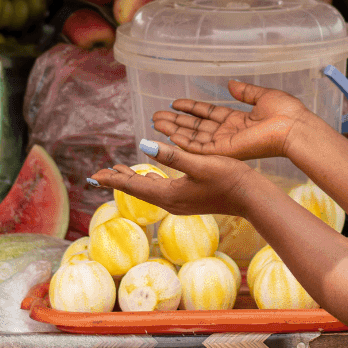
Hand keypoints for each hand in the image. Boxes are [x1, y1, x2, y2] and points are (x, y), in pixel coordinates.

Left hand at [88, 139, 260, 216]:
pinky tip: (150, 176)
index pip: (134, 185)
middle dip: (118, 180)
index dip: (114, 178)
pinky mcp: (189, 199)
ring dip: (133, 180)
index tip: (95, 174)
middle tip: (99, 174)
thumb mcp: (200, 163)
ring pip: (149, 190)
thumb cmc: (228, 178)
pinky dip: (149, 181)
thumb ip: (172, 155)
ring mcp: (180, 202)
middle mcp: (171, 202)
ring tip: (118, 172)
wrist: (251, 198)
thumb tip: (144, 145)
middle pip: (138, 189)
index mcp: (170, 194)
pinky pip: (161, 190)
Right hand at [152, 81, 316, 161]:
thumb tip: (231, 84)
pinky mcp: (227, 151)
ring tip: (156, 123)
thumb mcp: (263, 96)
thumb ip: (245, 92)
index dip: (191, 108)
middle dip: (177, 121)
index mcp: (238, 120)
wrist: (294, 127)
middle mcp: (229, 132)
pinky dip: (185, 143)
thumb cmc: (286, 113)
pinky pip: (201, 148)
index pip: (209, 113)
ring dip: (175, 130)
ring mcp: (227, 143)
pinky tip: (170, 136)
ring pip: (194, 137)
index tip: (175, 103)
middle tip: (157, 116)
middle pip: (197, 127)